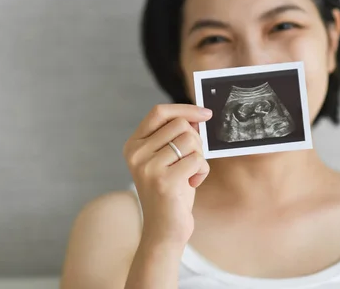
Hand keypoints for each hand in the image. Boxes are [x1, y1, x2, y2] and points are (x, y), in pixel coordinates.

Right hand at [123, 104, 211, 246]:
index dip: (184, 108)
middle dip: (196, 141)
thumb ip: (177, 137)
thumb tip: (197, 116)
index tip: (205, 114)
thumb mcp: (170, 159)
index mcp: (134, 144)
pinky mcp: (163, 181)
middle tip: (191, 161)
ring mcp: (147, 167)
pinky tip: (193, 184)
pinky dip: (202, 171)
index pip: (159, 112)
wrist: (164, 230)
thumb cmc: (171, 192)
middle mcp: (136, 153)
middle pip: (180, 125)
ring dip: (199, 157)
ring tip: (190, 174)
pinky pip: (197, 159)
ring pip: (190, 141)